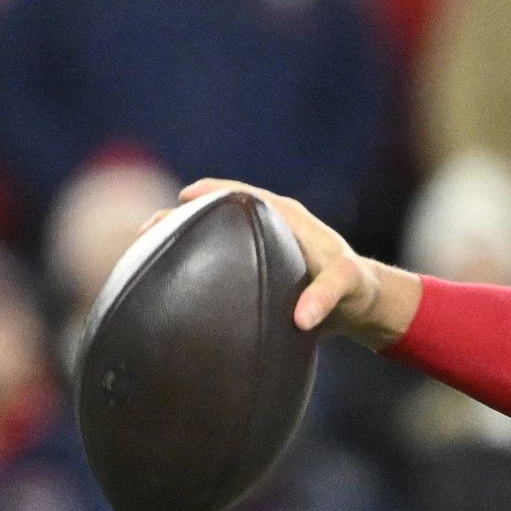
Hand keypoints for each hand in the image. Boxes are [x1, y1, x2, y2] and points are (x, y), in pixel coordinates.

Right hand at [143, 179, 420, 346]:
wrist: (365, 307)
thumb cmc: (359, 290)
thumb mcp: (348, 288)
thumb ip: (327, 297)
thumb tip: (302, 318)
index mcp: (287, 218)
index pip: (242, 195)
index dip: (211, 193)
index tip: (182, 199)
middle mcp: (270, 226)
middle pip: (218, 213)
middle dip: (181, 217)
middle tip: (146, 231)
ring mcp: (261, 247)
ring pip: (214, 236)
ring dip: (182, 240)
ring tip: (144, 255)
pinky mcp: (257, 269)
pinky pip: (219, 259)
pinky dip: (195, 264)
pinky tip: (171, 284)